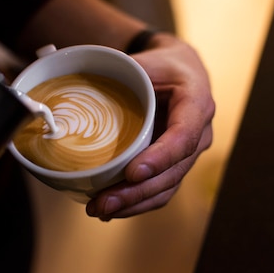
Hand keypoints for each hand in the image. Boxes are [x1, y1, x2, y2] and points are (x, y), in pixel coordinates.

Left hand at [86, 33, 214, 219]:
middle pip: (173, 172)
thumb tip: (73, 90)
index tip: (133, 172)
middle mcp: (200, 134)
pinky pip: (161, 191)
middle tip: (104, 202)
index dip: (160, 158)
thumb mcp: (146, 62)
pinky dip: (137, 203)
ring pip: (167, 187)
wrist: (179, 72)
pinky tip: (112, 209)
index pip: (183, 136)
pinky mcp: (176, 166)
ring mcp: (189, 154)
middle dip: (138, 191)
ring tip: (100, 210)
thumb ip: (121, 76)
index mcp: (197, 104)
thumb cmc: (161, 66)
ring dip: (134, 203)